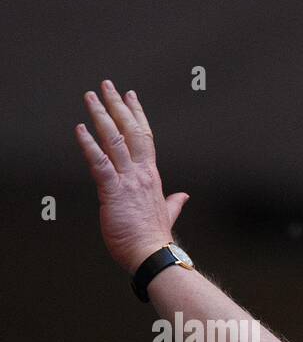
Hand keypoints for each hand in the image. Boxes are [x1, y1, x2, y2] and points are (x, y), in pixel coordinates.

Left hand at [75, 80, 188, 272]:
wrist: (154, 255)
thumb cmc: (156, 239)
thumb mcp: (166, 216)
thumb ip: (174, 203)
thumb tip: (184, 196)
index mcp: (152, 177)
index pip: (145, 139)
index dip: (137, 116)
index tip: (131, 97)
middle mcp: (141, 174)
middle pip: (130, 132)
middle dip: (118, 107)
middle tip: (107, 86)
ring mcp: (128, 181)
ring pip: (115, 141)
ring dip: (101, 117)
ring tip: (90, 98)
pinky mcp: (113, 192)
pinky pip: (100, 163)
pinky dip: (89, 145)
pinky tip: (80, 129)